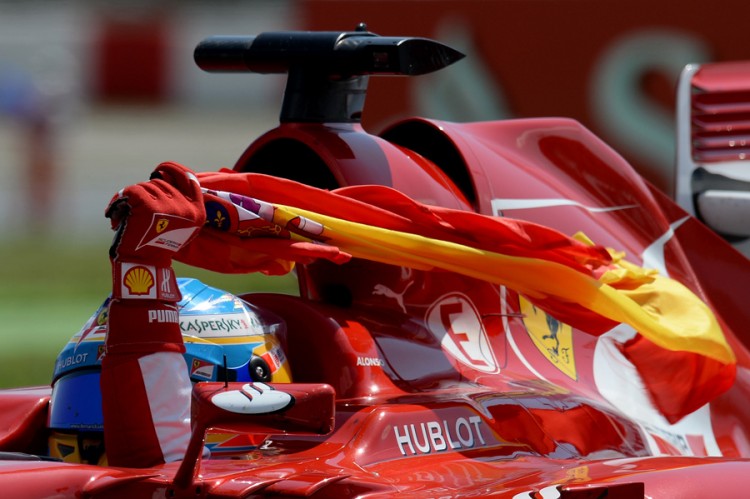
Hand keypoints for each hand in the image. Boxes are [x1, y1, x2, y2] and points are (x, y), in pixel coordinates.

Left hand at [106, 162, 205, 300]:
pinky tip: (116, 214)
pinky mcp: (149, 205)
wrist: (142, 264)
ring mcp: (168, 205)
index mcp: (198, 212)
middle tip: (137, 213)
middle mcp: (186, 207)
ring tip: (127, 218)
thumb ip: (179, 203)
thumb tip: (162, 177)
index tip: (160, 170)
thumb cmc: (156, 245)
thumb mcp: (178, 225)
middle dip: (145, 194)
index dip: (173, 169)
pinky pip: (131, 191)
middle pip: (161, 184)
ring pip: (145, 186)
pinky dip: (118, 201)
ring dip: (132, 199)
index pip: (189, 178)